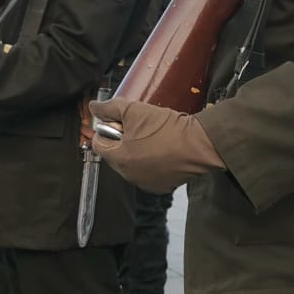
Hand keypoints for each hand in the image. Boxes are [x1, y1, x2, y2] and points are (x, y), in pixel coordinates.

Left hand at [89, 98, 223, 193]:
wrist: (198, 143)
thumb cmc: (167, 128)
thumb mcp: (134, 110)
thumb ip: (110, 107)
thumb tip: (94, 107)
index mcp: (120, 159)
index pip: (98, 144)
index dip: (105, 130)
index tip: (116, 122)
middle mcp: (130, 175)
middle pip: (114, 155)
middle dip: (121, 141)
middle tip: (136, 127)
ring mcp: (145, 183)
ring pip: (131, 165)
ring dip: (135, 152)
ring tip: (151, 137)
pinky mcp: (161, 186)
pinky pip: (148, 173)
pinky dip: (151, 163)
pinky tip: (162, 149)